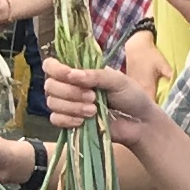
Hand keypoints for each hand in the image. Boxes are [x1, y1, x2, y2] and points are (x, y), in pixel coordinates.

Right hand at [40, 57, 157, 148]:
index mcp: (78, 71)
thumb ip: (95, 75)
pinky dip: (68, 120)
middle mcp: (69, 86)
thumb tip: (71, 75)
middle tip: (93, 97)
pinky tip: (83, 122)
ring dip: (71, 107)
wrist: (140, 123)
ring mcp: (68, 105)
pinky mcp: (69, 123)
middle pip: (49, 85)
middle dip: (70, 92)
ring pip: (52, 103)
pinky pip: (55, 120)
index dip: (56, 70)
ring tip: (93, 111)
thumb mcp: (117, 80)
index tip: (70, 76)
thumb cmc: (131, 96)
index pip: (51, 66)